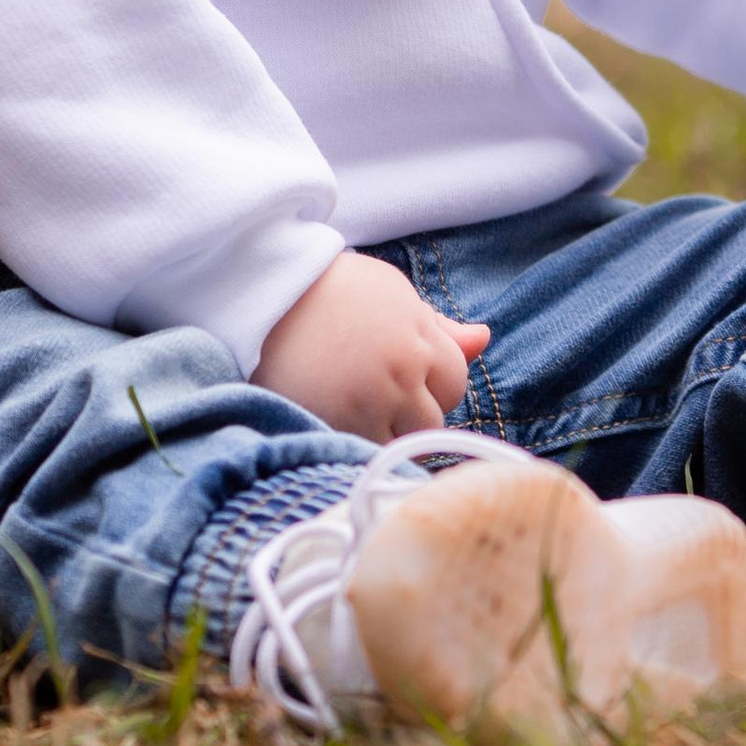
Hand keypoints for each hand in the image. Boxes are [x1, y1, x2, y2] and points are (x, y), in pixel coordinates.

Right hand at [254, 251, 489, 440]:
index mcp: (419, 334)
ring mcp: (372, 401)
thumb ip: (438, 326)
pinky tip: (340, 425)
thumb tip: (483, 339)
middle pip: (434, 418)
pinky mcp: (339, 425)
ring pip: (405, 443)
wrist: (262, 295)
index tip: (402, 378)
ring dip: (388, 436)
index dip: (431, 383)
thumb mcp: (390, 294)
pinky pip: (368, 455)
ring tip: (356, 414)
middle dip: (414, 414)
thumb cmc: (328, 290)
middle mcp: (403, 369)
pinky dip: (359, 447)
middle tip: (375, 400)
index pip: (454, 380)